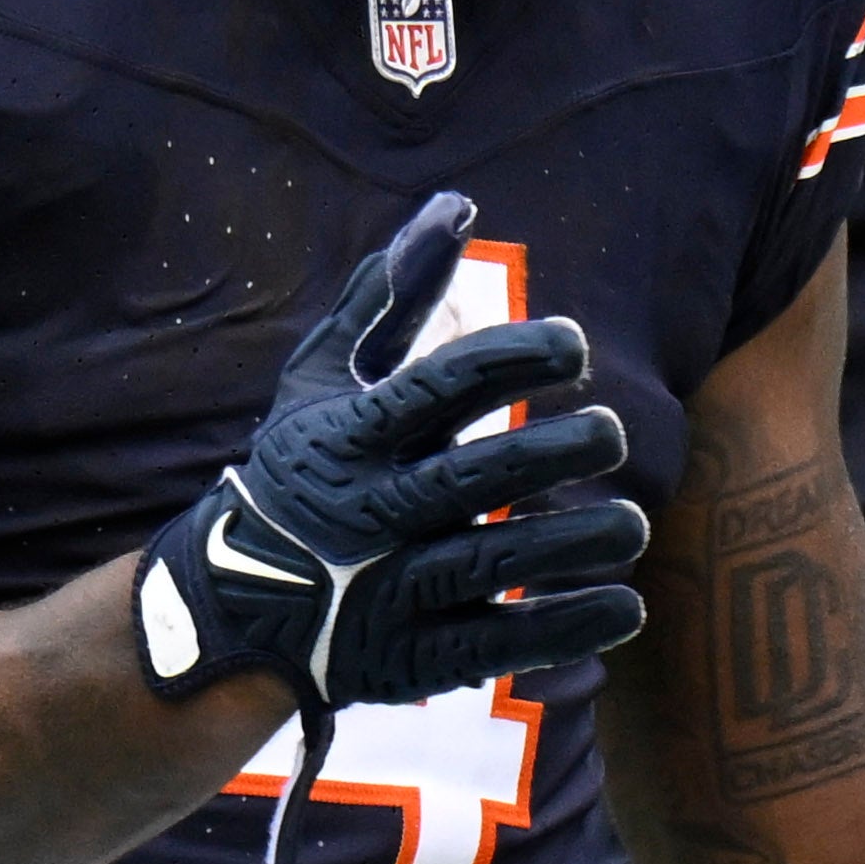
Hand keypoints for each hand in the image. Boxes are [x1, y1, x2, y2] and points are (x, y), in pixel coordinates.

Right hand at [137, 190, 647, 715]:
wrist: (232, 608)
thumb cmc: (299, 469)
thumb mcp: (324, 379)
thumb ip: (392, 294)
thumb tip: (458, 202)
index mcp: (350, 437)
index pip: (436, 389)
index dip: (509, 362)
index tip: (573, 345)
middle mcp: (368, 513)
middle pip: (469, 480)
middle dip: (549, 454)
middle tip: (611, 432)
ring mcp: (388, 593)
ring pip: (490, 566)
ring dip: (572, 545)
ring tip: (632, 522)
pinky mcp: (413, 661)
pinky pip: (498, 646)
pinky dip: (565, 628)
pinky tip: (623, 604)